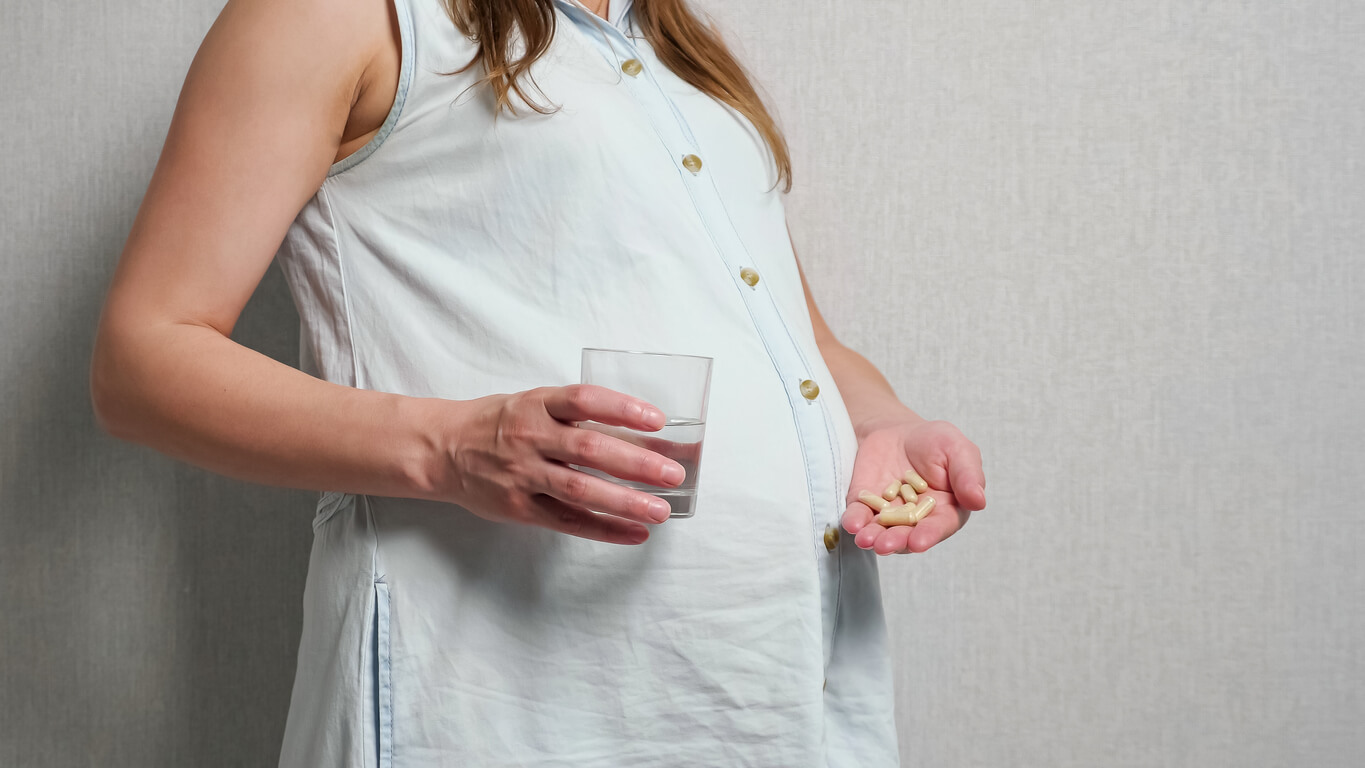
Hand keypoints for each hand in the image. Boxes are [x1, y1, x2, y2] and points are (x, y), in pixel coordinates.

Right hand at [420, 384, 686, 544]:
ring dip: (625, 502)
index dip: (623, 408)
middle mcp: (530, 438)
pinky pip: (567, 522)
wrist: (442, 449)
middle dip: (636, 463)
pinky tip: (634, 533)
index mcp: (536, 405)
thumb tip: (641, 433)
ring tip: (660, 510)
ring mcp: (523, 475)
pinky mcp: (518, 508)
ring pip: (580, 490)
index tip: (658, 420)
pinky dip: (604, 529)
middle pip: (589, 450)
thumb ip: (577, 417)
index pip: (585, 401)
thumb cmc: (498, 423)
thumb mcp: (533, 405)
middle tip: (673, 474)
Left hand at [842, 418, 986, 553]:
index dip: (929, 534)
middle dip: (896, 541)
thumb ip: (968, 474)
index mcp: (945, 510)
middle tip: (885, 545)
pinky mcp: (864, 506)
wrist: (897, 432)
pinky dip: (854, 521)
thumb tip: (979, 501)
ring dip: (873, 538)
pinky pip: (859, 516)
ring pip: (881, 532)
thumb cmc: (935, 442)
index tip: (919, 542)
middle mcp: (916, 519)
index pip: (939, 526)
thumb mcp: (957, 449)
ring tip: (866, 540)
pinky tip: (852, 524)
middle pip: (907, 535)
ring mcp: (888, 515)